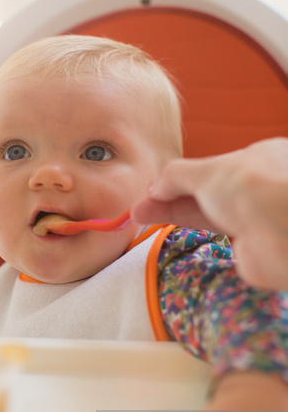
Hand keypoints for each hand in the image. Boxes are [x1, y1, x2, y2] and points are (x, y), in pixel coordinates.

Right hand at [133, 138, 287, 288]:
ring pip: (208, 217)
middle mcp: (257, 189)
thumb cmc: (255, 188)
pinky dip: (194, 239)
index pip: (210, 168)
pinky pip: (217, 244)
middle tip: (138, 208)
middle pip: (204, 193)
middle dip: (169, 198)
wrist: (285, 233)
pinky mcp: (252, 252)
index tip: (153, 188)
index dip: (179, 178)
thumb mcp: (207, 171)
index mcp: (256, 159)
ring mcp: (255, 220)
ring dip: (175, 216)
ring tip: (140, 218)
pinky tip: (172, 236)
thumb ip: (176, 175)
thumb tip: (154, 185)